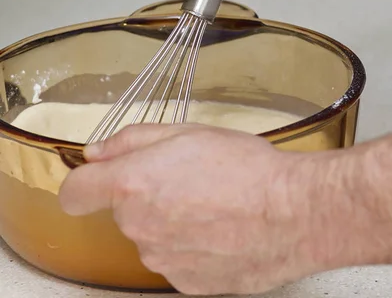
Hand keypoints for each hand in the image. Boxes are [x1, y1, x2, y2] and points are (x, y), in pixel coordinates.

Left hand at [59, 124, 362, 294]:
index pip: (75, 193)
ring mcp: (161, 261)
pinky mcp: (185, 284)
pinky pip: (175, 259)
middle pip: (123, 210)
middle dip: (146, 194)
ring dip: (169, 220)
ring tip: (212, 203)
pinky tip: (221, 229)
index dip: (84, 183)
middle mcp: (138, 227)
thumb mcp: (186, 132)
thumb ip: (131, 140)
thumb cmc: (245, 167)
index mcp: (132, 185)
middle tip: (188, 178)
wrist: (293, 212)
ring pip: (151, 235)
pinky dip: (189, 245)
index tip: (98, 179)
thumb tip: (97, 153)